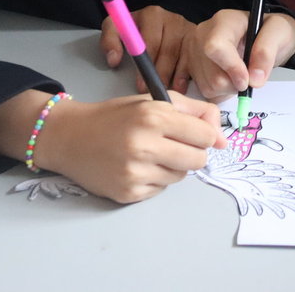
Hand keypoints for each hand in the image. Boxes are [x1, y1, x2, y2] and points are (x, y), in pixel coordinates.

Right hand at [38, 92, 226, 202]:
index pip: (205, 135)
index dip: (205, 134)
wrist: (71, 137)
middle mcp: (145, 145)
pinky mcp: (127, 193)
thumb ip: (195, 112)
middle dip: (193, 152)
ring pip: (181, 176)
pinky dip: (156, 179)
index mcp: (155, 116)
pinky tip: (138, 166)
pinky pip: (160, 190)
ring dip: (174, 166)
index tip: (195, 132)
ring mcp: (135, 172)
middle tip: (176, 144)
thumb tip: (223, 140)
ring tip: (153, 153)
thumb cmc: (118, 115)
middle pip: (198, 160)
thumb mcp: (156, 100)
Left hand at [99, 6, 193, 93]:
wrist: (160, 24)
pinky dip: (187, 75)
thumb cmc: (137, 31)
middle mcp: (172, 19)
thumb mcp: (118, 30)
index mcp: (152, 15)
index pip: (150, 40)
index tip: (140, 83)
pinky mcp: (197, 40)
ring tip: (165, 91)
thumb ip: (109, 41)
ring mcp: (187, 29)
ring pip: (182, 57)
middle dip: (159, 74)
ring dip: (173, 77)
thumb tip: (113, 59)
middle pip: (169, 50)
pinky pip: (195, 59)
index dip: (145, 64)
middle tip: (151, 91)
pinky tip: (179, 86)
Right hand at [183, 8, 294, 99]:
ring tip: (240, 75)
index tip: (247, 80)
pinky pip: (202, 90)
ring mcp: (195, 51)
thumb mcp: (279, 32)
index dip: (232, 68)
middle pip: (213, 73)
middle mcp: (204, 35)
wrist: (264, 35)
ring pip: (208, 86)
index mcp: (224, 22)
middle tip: (250, 76)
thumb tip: (255, 79)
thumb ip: (267, 52)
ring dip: (229, 89)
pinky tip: (229, 80)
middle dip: (236, 83)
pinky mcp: (192, 66)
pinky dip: (219, 92)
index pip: (216, 47)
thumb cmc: (270, 31)